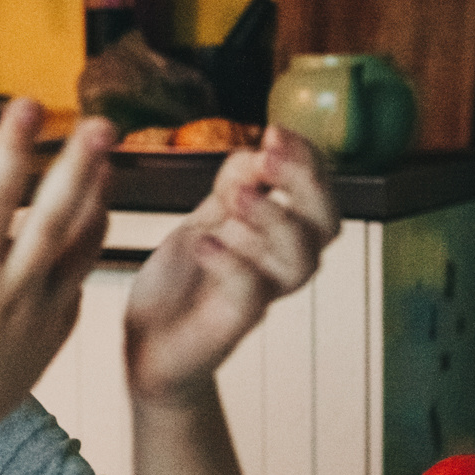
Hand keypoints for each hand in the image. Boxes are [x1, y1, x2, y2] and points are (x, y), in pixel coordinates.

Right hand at [0, 100, 114, 458]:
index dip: (13, 147)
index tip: (28, 104)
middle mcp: (14, 293)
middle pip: (58, 217)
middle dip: (81, 166)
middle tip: (102, 124)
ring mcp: (42, 315)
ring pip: (82, 247)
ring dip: (97, 200)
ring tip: (107, 162)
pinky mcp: (56, 332)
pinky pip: (78, 279)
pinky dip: (88, 244)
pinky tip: (90, 218)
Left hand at [124, 126, 337, 405]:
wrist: (147, 342)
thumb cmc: (182, 280)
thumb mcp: (204, 217)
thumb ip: (234, 185)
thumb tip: (261, 149)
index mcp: (279, 235)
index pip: (319, 194)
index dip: (308, 161)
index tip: (275, 131)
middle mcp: (280, 265)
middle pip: (327, 225)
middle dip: (304, 184)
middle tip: (267, 157)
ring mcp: (261, 296)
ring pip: (301, 261)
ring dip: (271, 219)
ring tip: (231, 197)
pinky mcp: (233, 325)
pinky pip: (251, 295)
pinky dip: (231, 262)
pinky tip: (203, 242)